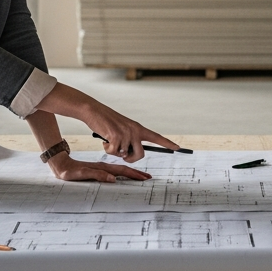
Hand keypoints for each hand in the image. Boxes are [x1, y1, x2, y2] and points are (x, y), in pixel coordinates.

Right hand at [36, 84, 178, 162]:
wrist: (93, 111)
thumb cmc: (106, 122)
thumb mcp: (121, 130)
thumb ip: (129, 140)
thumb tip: (128, 155)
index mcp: (138, 128)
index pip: (156, 137)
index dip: (167, 143)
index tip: (178, 147)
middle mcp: (135, 130)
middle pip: (141, 154)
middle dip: (131, 159)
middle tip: (123, 156)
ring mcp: (126, 133)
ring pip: (124, 155)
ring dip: (114, 151)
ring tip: (109, 139)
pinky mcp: (116, 136)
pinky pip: (113, 152)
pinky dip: (107, 149)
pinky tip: (104, 139)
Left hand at [46, 153, 150, 182]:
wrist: (60, 165)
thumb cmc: (69, 171)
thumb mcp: (81, 174)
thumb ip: (97, 175)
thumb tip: (112, 179)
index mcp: (102, 167)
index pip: (122, 171)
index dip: (134, 174)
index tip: (144, 178)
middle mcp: (104, 167)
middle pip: (124, 170)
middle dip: (137, 174)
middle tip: (148, 177)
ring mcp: (102, 168)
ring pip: (120, 170)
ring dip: (131, 173)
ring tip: (141, 176)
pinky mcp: (98, 170)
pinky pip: (114, 172)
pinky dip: (123, 173)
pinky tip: (125, 176)